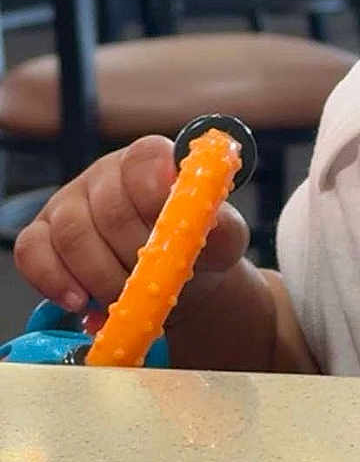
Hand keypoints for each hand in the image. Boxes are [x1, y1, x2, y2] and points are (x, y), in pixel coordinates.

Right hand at [12, 136, 249, 317]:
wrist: (173, 277)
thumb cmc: (198, 247)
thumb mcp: (224, 237)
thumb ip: (223, 224)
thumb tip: (211, 219)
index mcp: (153, 160)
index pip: (146, 159)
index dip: (156, 192)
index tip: (169, 227)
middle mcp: (108, 172)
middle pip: (110, 209)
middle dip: (133, 255)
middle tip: (149, 282)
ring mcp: (70, 199)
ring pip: (72, 234)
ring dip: (101, 276)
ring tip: (123, 297)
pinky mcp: (42, 232)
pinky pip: (33, 251)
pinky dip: (55, 280)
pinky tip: (80, 301)